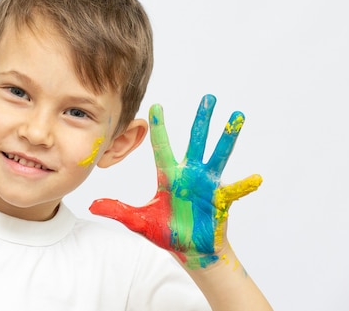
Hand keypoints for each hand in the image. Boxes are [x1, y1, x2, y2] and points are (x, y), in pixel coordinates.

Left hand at [90, 95, 261, 268]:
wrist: (191, 251)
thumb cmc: (168, 233)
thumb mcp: (139, 221)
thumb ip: (118, 210)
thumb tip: (92, 205)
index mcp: (170, 176)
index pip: (162, 146)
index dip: (159, 127)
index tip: (155, 105)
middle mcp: (190, 175)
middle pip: (196, 141)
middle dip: (201, 120)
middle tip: (208, 97)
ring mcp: (208, 185)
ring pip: (219, 155)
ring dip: (227, 137)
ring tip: (236, 117)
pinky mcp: (221, 199)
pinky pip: (235, 190)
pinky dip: (245, 185)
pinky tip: (256, 178)